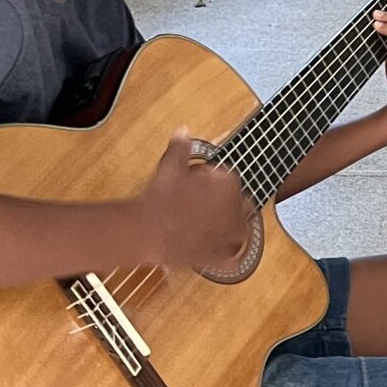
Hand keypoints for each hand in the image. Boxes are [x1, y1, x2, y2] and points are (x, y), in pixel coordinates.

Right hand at [139, 133, 254, 270]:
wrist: (149, 229)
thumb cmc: (160, 197)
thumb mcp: (171, 165)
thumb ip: (181, 146)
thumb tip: (184, 130)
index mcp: (228, 184)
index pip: (227, 179)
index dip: (211, 182)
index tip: (196, 185)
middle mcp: (235, 208)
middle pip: (234, 203)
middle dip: (220, 203)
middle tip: (196, 205)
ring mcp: (229, 233)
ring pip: (237, 228)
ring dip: (227, 226)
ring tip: (204, 225)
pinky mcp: (220, 255)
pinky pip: (232, 256)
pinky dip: (229, 255)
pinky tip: (218, 251)